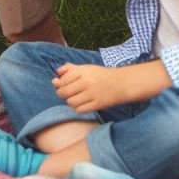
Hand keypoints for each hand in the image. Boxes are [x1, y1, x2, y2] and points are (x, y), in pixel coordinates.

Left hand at [53, 60, 171, 112]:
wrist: (121, 83)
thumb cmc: (101, 76)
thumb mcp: (86, 68)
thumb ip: (70, 69)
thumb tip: (57, 73)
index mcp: (83, 71)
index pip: (63, 80)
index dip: (60, 84)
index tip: (64, 85)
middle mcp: (86, 81)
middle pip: (64, 92)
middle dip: (62, 94)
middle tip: (68, 93)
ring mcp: (92, 94)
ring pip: (70, 102)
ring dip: (70, 102)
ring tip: (76, 98)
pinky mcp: (97, 104)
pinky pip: (80, 110)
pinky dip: (78, 108)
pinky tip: (82, 104)